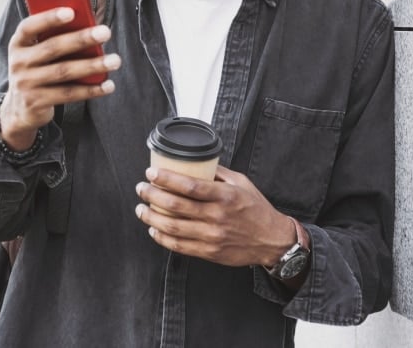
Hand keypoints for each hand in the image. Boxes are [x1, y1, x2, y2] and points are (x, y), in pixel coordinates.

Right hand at [0, 7, 120, 149]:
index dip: (49, 18)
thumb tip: (89, 26)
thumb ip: (54, 38)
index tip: (71, 12)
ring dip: (92, 65)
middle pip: (52, 48)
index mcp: (18, 43)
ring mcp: (26, 84)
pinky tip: (108, 85)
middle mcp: (18, 62)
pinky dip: (91, 90)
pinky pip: (68, 94)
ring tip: (114, 60)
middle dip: (81, 39)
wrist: (19, 108)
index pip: (29, 26)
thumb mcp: (36, 52)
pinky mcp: (36, 102)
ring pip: (63, 72)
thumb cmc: (37, 69)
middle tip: (105, 32)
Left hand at [134, 165, 294, 267]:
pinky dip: (162, 237)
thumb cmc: (256, 208)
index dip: (166, 179)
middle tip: (141, 188)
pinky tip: (153, 229)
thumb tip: (194, 160)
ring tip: (141, 209)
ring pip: (173, 227)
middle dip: (152, 195)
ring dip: (151, 218)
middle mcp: (217, 216)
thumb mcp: (241, 183)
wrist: (272, 240)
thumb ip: (218, 172)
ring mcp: (212, 236)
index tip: (151, 173)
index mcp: (224, 196)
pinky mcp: (209, 252)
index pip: (189, 186)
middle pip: (175, 206)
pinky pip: (179, 246)